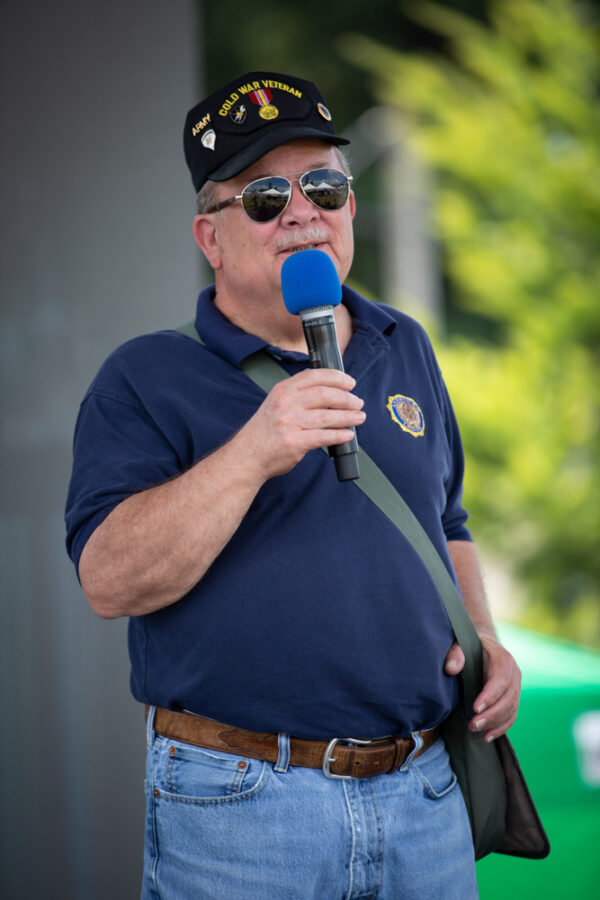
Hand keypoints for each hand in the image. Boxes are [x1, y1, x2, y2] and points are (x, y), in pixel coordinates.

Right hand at [238, 368, 365, 480]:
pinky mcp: (294, 442)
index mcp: (282, 391)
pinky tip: (348, 435)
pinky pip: (323, 437)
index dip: (336, 377)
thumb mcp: (276, 403)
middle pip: (324, 395)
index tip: (349, 382)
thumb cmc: (265, 431)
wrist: (247, 455)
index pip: (313, 376)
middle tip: (358, 402)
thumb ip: (297, 395)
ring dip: (348, 417)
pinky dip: (339, 435)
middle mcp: (285, 404)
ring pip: (327, 416)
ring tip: (359, 417)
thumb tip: (330, 392)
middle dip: (346, 398)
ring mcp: (289, 423)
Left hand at [444, 635, 520, 741]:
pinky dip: (501, 728)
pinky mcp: (513, 698)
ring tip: (476, 730)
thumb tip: (451, 669)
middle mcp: (514, 674)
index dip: (490, 696)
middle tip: (473, 725)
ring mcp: (515, 687)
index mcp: (503, 659)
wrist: (483, 646)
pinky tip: (487, 736)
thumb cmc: (470, 645)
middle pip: (508, 698)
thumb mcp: (461, 643)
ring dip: (495, 723)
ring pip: (511, 709)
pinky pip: (511, 716)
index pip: (501, 680)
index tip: (475, 708)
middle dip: (492, 715)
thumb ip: (456, 653)